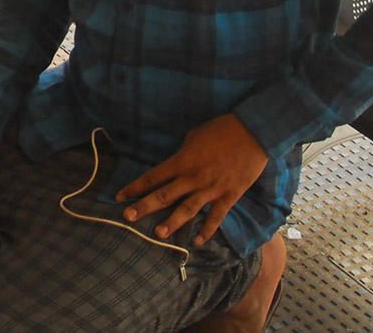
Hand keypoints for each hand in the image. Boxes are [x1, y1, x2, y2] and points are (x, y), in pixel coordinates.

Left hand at [116, 114, 268, 244]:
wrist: (252, 133)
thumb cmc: (220, 130)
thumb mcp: (193, 136)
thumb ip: (183, 154)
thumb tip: (177, 164)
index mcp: (182, 161)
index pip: (153, 177)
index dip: (136, 187)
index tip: (120, 196)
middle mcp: (193, 178)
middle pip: (165, 195)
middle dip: (145, 207)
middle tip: (128, 217)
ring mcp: (212, 189)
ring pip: (188, 210)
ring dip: (172, 223)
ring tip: (158, 235)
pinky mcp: (230, 196)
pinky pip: (216, 216)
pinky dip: (208, 230)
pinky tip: (199, 242)